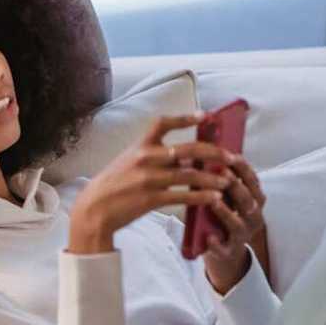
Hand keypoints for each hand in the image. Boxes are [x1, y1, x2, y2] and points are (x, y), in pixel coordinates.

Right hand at [67, 113, 235, 253]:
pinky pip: (183, 196)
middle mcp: (145, 158)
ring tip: (228, 181)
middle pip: (187, 149)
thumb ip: (152, 155)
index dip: (185, 118)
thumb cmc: (113, 184)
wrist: (94, 208)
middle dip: (214, 152)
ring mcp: (149, 179)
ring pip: (190, 174)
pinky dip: (202, 196)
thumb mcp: (127, 161)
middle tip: (231, 156)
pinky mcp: (151, 199)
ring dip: (213, 177)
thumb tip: (181, 154)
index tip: (205, 116)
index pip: (163, 124)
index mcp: (139, 146)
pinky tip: (215, 198)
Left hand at [203, 154, 267, 293]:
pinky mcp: (230, 252)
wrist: (225, 249)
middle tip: (222, 173)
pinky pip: (225, 249)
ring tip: (213, 201)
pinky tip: (209, 238)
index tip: (231, 156)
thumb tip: (200, 153)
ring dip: (226, 211)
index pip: (253, 181)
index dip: (243, 168)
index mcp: (254, 200)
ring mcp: (243, 235)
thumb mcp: (227, 195)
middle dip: (236, 186)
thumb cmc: (224, 213)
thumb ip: (220, 179)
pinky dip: (217, 244)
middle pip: (248, 201)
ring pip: (238, 224)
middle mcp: (253, 217)